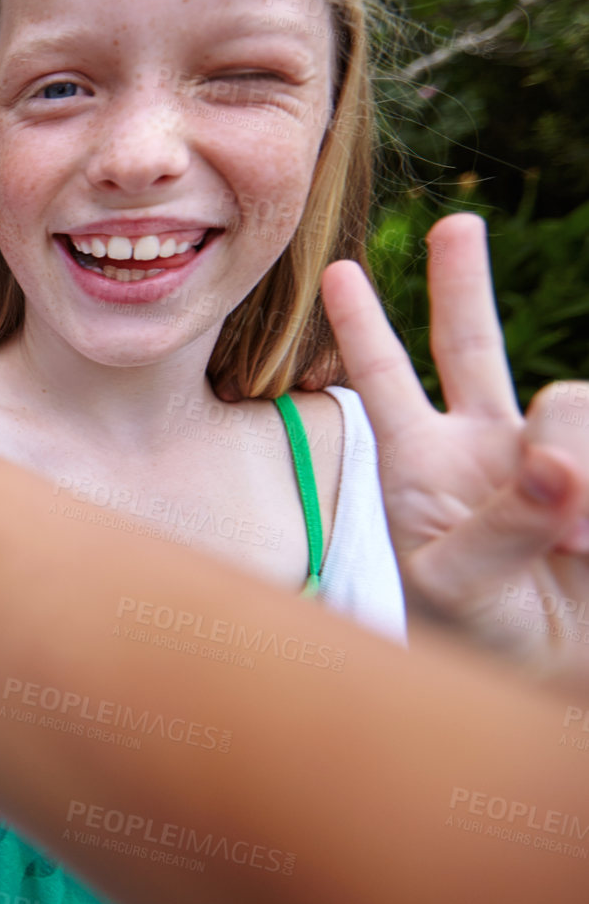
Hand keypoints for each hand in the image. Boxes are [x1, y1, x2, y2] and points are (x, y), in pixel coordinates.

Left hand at [323, 213, 588, 677]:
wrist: (551, 679)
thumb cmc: (479, 642)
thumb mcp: (459, 588)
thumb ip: (500, 523)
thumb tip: (556, 460)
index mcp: (420, 465)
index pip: (384, 382)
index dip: (364, 327)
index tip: (338, 272)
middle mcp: (480, 446)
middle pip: (468, 343)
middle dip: (460, 282)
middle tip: (456, 224)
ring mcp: (548, 453)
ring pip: (567, 404)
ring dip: (578, 467)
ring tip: (577, 547)